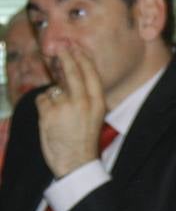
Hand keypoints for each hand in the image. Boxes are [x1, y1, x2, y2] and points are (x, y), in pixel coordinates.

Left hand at [37, 43, 107, 177]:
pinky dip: (43, 107)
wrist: (76, 161)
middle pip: (73, 72)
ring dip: (53, 98)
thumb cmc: (84, 139)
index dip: (82, 59)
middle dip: (66, 58)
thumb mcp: (94, 116)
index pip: (91, 74)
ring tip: (59, 116)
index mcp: (98, 102)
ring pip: (54, 89)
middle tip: (60, 48)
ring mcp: (65, 106)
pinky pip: (42, 99)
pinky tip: (50, 119)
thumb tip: (69, 78)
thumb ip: (84, 98)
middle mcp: (83, 101)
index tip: (76, 49)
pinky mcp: (49, 113)